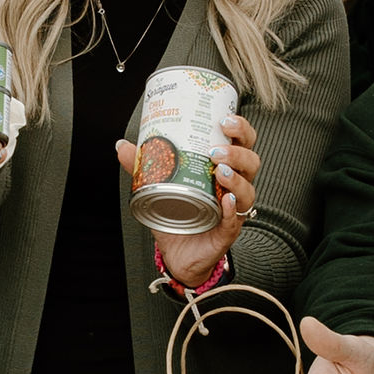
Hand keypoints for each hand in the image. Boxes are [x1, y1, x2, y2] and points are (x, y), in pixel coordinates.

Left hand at [124, 112, 257, 288]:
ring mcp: (233, 209)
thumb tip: (122, 145)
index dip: (240, 129)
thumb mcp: (158, 187)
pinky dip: (231, 209)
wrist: (177, 253)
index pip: (243, 143)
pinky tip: (224, 200)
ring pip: (248, 190)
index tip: (225, 120)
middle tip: (216, 149)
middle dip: (238, 151)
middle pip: (251, 162)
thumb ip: (144, 166)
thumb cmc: (178, 216)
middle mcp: (234, 187)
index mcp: (223, 168)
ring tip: (219, 171)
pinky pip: (235, 219)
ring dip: (236, 178)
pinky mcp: (228, 231)